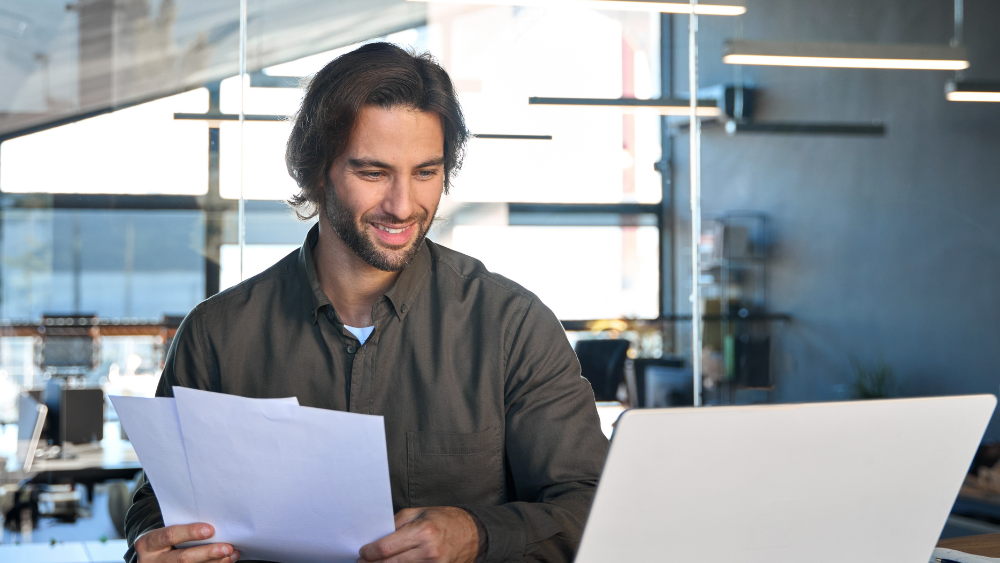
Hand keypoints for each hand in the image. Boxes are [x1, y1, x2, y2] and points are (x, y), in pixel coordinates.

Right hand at [135, 523, 239, 562]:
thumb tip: (216, 527)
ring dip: (215, 562)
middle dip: (207, 553)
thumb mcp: (165, 534)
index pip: (170, 535)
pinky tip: (225, 561)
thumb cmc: (163, 542)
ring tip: (231, 554)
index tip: (210, 530)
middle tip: (227, 547)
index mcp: (148, 543)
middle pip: (182, 558)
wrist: (151, 559)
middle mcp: (151, 561)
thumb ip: (183, 530)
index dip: (190, 532)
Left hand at [358, 506, 479, 562]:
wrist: (472, 533)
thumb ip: (396, 524)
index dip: (369, 553)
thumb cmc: (445, 520)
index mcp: (423, 532)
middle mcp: (428, 552)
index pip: (385, 548)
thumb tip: (376, 537)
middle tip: (363, 562)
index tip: (363, 552)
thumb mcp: (419, 513)